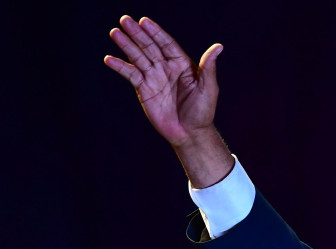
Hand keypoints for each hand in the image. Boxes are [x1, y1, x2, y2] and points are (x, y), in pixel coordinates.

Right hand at [104, 15, 221, 147]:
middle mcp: (166, 68)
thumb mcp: (208, 88)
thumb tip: (219, 46)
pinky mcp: (144, 89)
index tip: (144, 21)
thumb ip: (209, 67)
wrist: (190, 134)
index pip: (167, 44)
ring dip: (126, 45)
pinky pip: (130, 75)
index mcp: (182, 65)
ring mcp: (154, 78)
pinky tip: (109, 59)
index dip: (156, 32)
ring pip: (138, 58)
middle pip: (149, 47)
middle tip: (124, 20)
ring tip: (115, 33)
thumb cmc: (203, 112)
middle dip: (137, 34)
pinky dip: (120, 67)